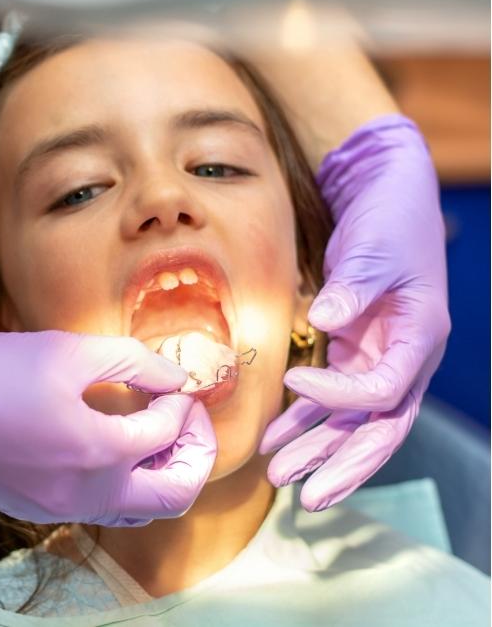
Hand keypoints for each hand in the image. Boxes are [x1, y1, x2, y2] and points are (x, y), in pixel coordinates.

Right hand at [0, 331, 215, 525]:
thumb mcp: (63, 350)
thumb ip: (131, 361)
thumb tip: (174, 375)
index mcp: (97, 452)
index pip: (168, 434)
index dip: (182, 402)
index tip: (175, 380)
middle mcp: (86, 493)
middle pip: (173, 496)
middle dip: (194, 455)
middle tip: (187, 417)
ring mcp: (61, 509)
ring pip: (139, 509)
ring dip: (161, 473)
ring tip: (155, 430)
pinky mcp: (39, 509)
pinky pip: (102, 506)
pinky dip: (124, 480)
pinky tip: (111, 442)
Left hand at [260, 115, 449, 511]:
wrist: (388, 196)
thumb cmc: (388, 220)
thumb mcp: (374, 248)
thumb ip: (354, 287)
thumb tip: (326, 320)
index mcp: (421, 337)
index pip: (384, 390)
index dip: (341, 396)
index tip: (296, 382)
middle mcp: (404, 357)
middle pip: (379, 428)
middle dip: (344, 464)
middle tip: (308, 499)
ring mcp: (379, 357)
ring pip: (352, 421)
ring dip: (317, 449)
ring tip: (278, 475)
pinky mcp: (353, 350)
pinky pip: (330, 397)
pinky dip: (303, 419)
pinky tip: (274, 439)